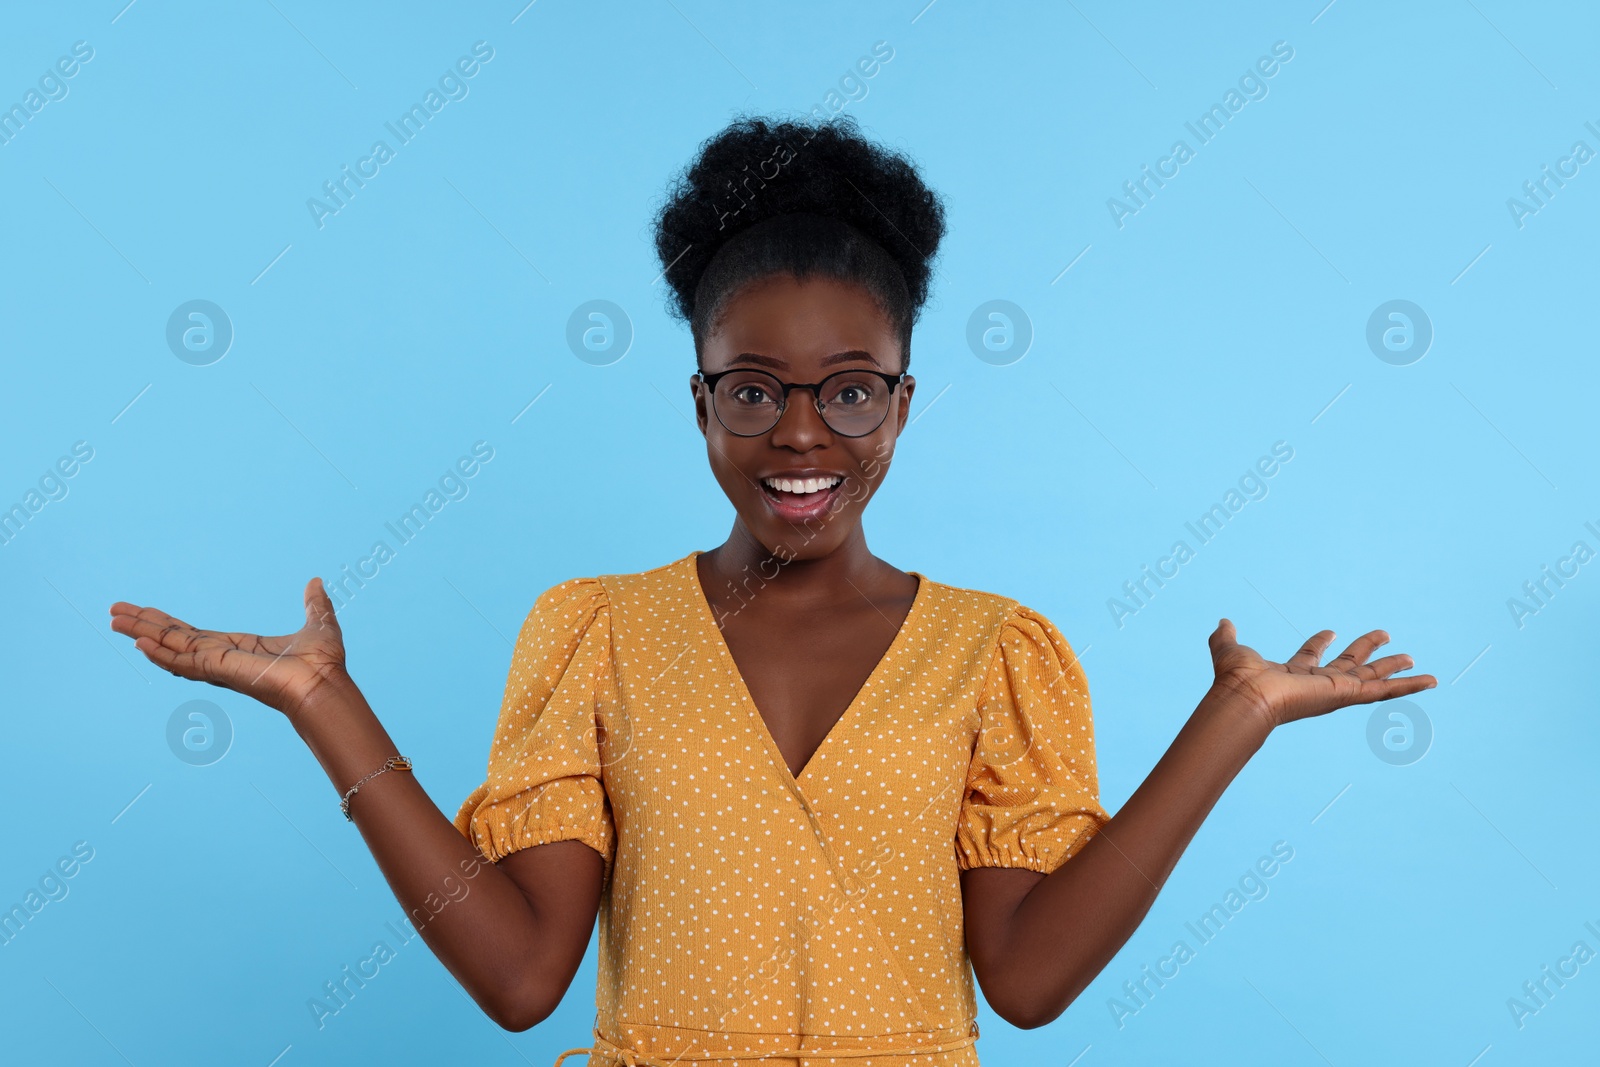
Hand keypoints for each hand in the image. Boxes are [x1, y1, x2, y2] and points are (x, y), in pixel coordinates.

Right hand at [110, 577, 350, 720]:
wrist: (326, 685)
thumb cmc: (324, 664)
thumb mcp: (317, 623)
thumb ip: (313, 604)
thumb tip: (316, 582)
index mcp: (238, 649)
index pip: (193, 634)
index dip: (167, 624)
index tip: (144, 613)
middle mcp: (222, 659)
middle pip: (173, 639)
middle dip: (144, 625)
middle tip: (114, 612)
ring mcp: (218, 666)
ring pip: (170, 647)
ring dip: (142, 633)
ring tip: (113, 619)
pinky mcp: (220, 671)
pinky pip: (183, 661)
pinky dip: (161, 652)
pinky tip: (139, 643)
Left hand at [1206, 618, 1435, 732]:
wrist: (1245, 696)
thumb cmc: (1235, 678)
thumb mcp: (1229, 649)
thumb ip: (1225, 636)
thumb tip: (1222, 622)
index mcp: (1292, 674)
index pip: (1310, 656)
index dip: (1318, 642)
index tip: (1329, 631)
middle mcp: (1316, 684)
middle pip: (1349, 666)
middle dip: (1365, 650)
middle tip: (1385, 635)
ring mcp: (1335, 691)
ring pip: (1371, 678)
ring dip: (1392, 667)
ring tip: (1413, 657)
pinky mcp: (1349, 695)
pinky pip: (1385, 691)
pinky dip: (1410, 686)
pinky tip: (1431, 680)